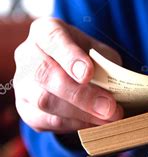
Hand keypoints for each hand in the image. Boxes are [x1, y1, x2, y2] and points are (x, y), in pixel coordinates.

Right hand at [13, 17, 123, 132]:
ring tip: (109, 118)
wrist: (70, 72)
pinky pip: (47, 120)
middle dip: (80, 94)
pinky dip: (75, 124)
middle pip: (45, 74)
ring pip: (45, 101)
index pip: (52, 39)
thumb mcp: (100, 52)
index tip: (87, 74)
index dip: (69, 57)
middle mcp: (27, 55)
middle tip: (109, 107)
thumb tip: (116, 87)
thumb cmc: (88, 58)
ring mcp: (23, 84)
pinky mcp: (26, 110)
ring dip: (81, 113)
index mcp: (45, 32)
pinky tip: (95, 123)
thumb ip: (106, 64)